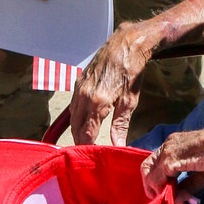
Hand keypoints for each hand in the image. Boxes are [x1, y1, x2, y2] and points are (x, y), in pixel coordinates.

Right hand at [71, 21, 156, 144]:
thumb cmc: (131, 72)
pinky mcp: (78, 82)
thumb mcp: (130, 100)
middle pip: (76, 128)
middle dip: (81, 142)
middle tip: (90, 153)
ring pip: (72, 117)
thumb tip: (118, 146)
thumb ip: (120, 125)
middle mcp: (83, 97)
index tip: (92, 159)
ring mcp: (78, 88)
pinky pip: (73, 105)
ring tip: (88, 140)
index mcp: (97, 103)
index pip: (86, 134)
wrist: (126, 44)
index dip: (88, 148)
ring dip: (78, 130)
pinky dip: (77, 116)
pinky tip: (85, 121)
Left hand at [141, 124, 203, 203]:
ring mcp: (169, 152)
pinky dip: (160, 189)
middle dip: (149, 184)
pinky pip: (158, 178)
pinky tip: (169, 196)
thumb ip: (188, 186)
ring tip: (163, 198)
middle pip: (146, 166)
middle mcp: (168, 145)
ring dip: (154, 187)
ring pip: (149, 172)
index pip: (155, 162)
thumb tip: (178, 201)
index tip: (161, 192)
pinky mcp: (172, 160)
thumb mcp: (202, 172)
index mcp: (174, 144)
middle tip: (157, 197)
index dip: (155, 178)